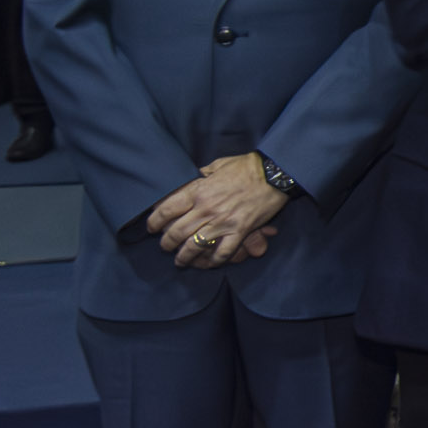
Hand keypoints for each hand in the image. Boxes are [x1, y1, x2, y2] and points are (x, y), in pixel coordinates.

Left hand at [147, 154, 287, 268]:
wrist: (275, 174)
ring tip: (181, 261)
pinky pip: (222, 252)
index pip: (167, 210)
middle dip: (167, 243)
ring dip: (184, 256)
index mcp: (199, 191)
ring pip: (194, 246)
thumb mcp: (220, 164)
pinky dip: (215, 260)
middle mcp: (206, 209)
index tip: (152, 227)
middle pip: (177, 232)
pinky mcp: (239, 231)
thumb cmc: (247, 166)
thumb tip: (195, 176)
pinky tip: (210, 263)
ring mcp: (222, 222)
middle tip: (165, 247)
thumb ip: (204, 173)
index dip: (155, 221)